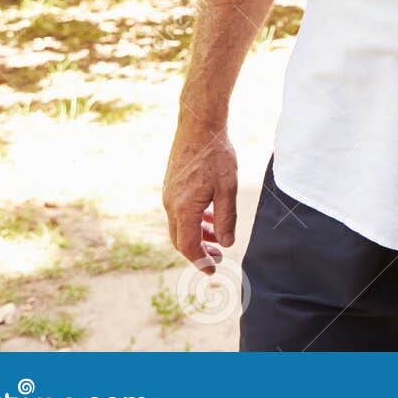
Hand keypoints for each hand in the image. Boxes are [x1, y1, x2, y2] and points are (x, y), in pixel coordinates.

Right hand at [162, 121, 237, 272]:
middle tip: (217, 258)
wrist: (198, 126)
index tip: (213, 270)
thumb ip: (226, 218)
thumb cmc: (216, 155)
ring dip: (198, 235)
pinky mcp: (171, 186)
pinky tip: (210, 217)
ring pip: (180, 226)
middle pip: (181, 240)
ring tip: (217, 238)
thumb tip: (226, 243)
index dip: (201, 261)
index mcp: (184, 208)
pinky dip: (194, 221)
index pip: (189, 246)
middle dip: (199, 252)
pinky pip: (179, 212)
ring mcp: (168, 195)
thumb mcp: (228, 189)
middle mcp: (171, 205)